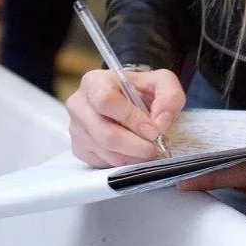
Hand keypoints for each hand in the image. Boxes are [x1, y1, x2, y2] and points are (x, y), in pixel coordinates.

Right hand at [66, 67, 184, 166]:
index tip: (153, 131)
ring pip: (107, 153)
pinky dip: (124, 163)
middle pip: (106, 134)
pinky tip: (133, 153)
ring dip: (134, 157)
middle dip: (138, 147)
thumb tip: (161, 123)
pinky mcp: (79, 149)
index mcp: (94, 82)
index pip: (106, 101)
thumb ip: (169, 96)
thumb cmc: (138, 91)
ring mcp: (76, 129)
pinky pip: (104, 164)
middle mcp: (78, 105)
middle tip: (157, 149)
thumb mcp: (159, 83)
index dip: (131, 119)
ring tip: (148, 150)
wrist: (123, 101)